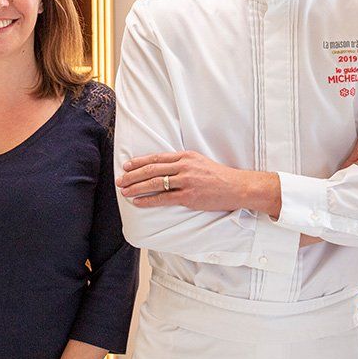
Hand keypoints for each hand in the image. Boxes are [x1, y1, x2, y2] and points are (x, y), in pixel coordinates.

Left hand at [116, 151, 274, 213]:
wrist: (236, 187)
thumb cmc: (218, 176)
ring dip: (137, 188)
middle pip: (152, 169)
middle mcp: (184, 166)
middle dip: (133, 175)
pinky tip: (138, 202)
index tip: (127, 166)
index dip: (139, 162)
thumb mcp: (199, 162)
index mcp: (186, 156)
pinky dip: (148, 200)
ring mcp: (186, 181)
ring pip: (155, 183)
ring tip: (125, 191)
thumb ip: (181, 163)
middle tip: (121, 180)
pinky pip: (164, 198)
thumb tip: (162, 167)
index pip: (157, 158)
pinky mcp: (189, 196)